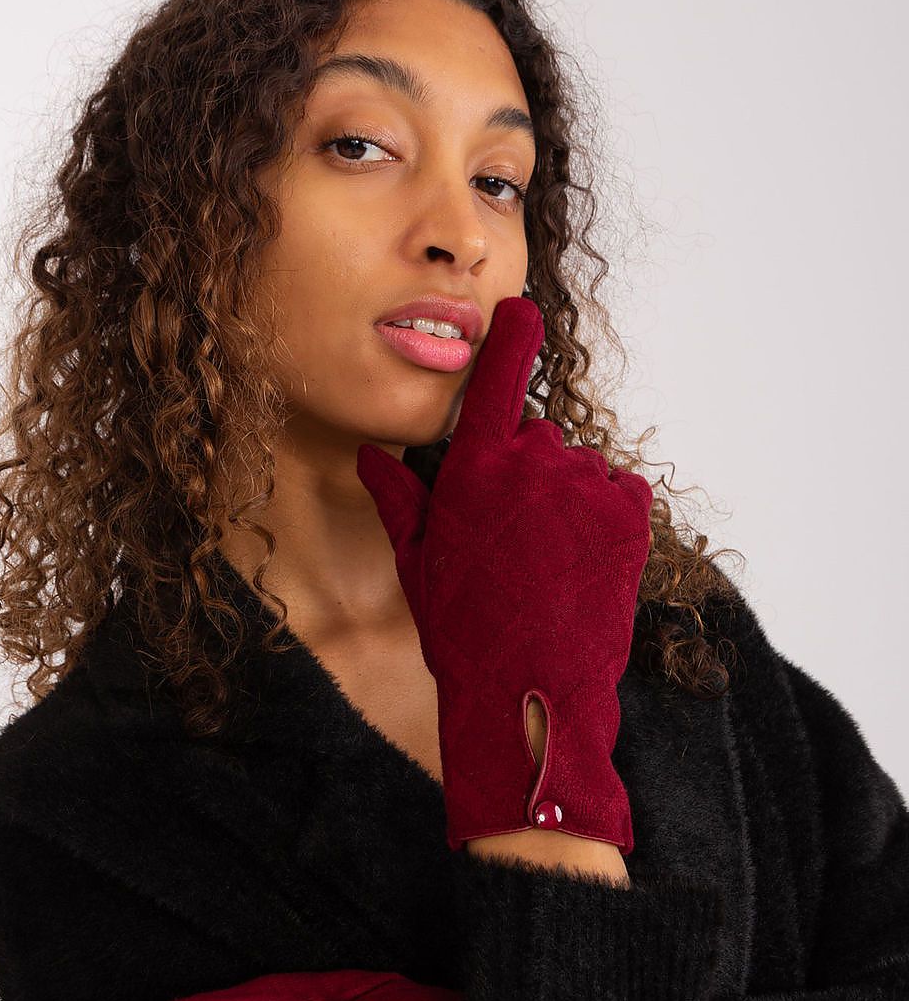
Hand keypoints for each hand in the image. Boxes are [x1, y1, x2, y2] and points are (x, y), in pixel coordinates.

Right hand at [356, 295, 653, 853]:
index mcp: (475, 466)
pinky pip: (620, 492)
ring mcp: (587, 487)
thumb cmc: (463, 630)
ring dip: (567, 499)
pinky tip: (581, 561)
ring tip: (547, 563)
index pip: (496, 376)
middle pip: (537, 439)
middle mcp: (534, 461)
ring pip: (579, 470)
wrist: (530, 691)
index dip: (514, 335)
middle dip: (526, 473)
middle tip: (512, 538)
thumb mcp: (418, 563)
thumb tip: (370, 456)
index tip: (523, 309)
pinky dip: (607, 515)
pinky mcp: (631, 516)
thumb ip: (398, 498)